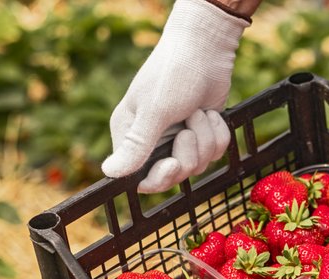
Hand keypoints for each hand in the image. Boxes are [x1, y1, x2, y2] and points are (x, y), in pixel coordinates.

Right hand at [102, 0, 247, 191]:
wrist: (205, 50)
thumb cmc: (174, 74)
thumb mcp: (155, 111)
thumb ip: (136, 145)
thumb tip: (110, 173)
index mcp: (131, 136)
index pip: (141, 178)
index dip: (160, 178)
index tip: (174, 164)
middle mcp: (153, 141)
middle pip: (175, 175)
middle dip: (189, 154)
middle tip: (189, 130)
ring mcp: (178, 138)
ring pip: (199, 164)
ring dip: (206, 138)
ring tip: (198, 111)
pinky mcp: (201, 134)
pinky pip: (215, 152)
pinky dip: (218, 133)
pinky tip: (210, 113)